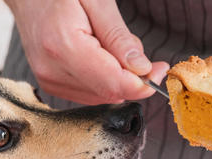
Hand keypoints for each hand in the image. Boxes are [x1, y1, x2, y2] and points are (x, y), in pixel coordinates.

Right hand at [4, 0, 168, 104]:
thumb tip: (142, 69)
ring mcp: (50, 81)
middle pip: (110, 92)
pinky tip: (100, 59)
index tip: (161, 71)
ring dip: (119, 79)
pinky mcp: (52, 86)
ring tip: (111, 48)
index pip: (113, 83)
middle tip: (144, 57)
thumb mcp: (96, 1)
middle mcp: (53, 70)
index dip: (143, 83)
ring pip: (103, 96)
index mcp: (63, 46)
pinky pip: (91, 94)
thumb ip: (119, 37)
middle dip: (134, 80)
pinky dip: (105, 80)